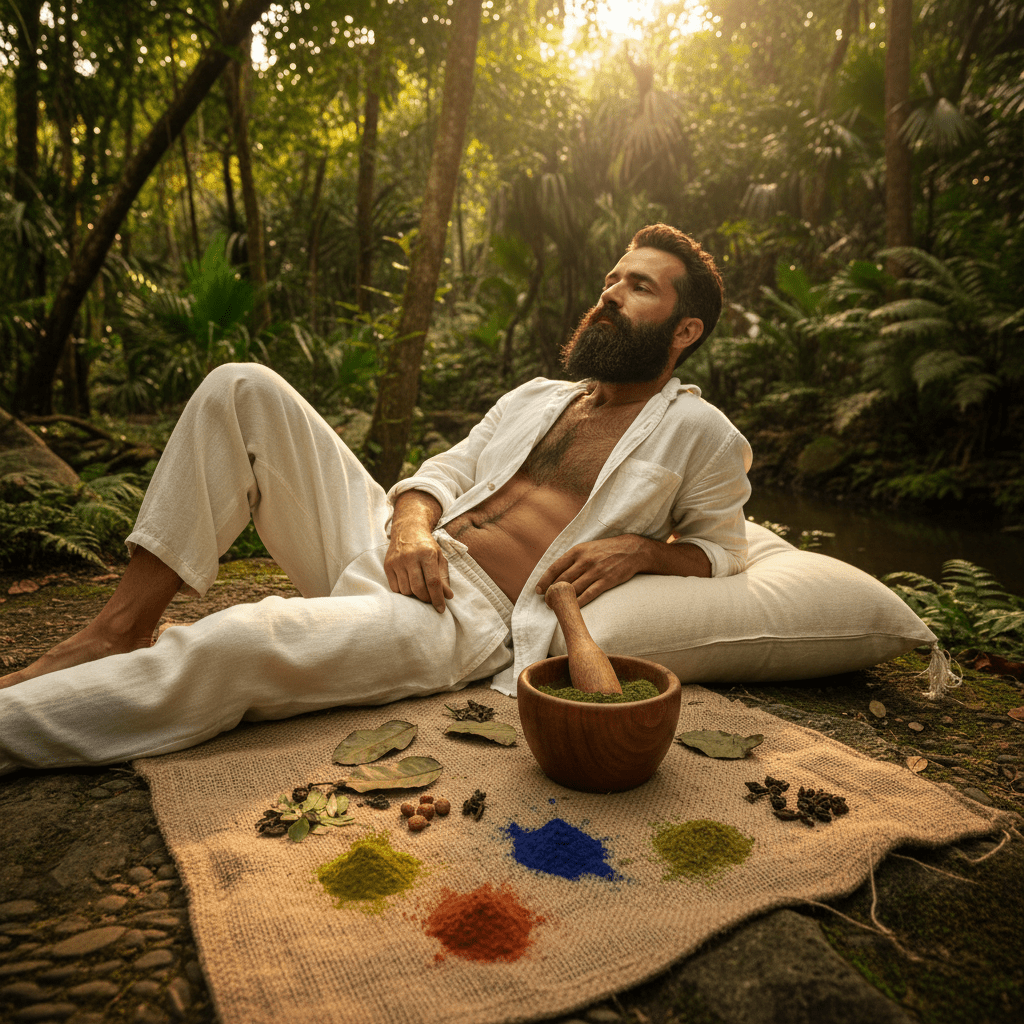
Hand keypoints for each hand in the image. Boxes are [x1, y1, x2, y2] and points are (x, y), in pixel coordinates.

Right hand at [384, 530, 453, 612]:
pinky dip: (403, 591)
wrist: (407, 529)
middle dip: (426, 599)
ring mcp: (397, 561)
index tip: (441, 609)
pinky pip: (395, 588)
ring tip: (420, 589)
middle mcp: (410, 557)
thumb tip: (448, 596)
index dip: (437, 598)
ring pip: (405, 590)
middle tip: (430, 600)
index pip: (433, 582)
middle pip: (418, 588)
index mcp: (427, 554)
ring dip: (414, 595)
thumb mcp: (439, 557)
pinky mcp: (388, 565)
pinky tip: (409, 585)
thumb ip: (444, 577)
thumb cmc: (426, 546)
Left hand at [535, 534, 651, 607]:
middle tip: (546, 602)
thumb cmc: (606, 549)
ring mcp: (596, 571)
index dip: (544, 580)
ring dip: (563, 600)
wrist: (632, 550)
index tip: (538, 590)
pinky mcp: (606, 581)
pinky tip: (573, 608)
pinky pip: (589, 594)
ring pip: (574, 589)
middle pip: (562, 580)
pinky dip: (578, 602)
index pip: (555, 567)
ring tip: (556, 607)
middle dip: (551, 593)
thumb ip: (573, 558)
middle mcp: (585, 560)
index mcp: (578, 551)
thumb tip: (556, 572)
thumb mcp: (587, 547)